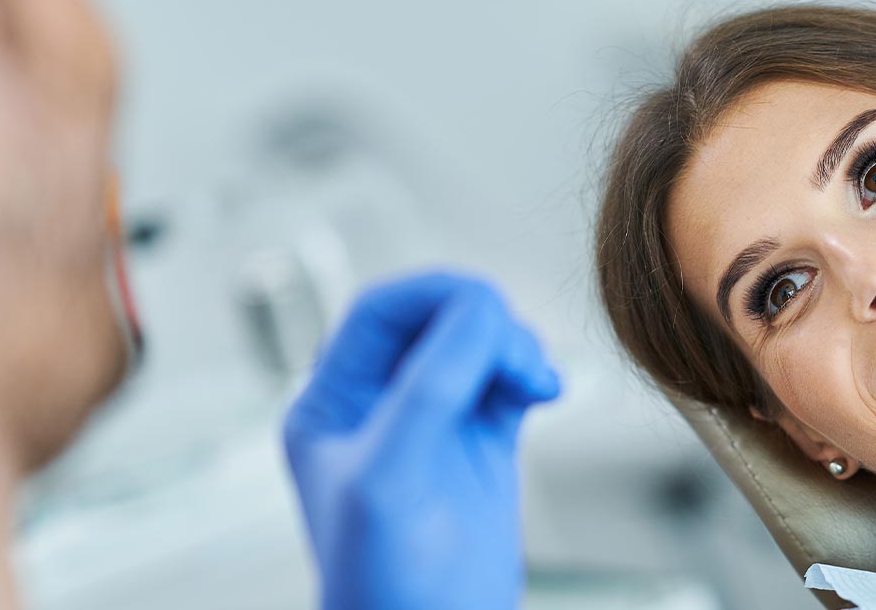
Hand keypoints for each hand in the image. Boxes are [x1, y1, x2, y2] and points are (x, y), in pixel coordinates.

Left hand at [282, 272, 560, 609]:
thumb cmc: (382, 581)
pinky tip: (544, 391)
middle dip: (483, 322)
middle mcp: (378, 403)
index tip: (486, 306)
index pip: (379, 311)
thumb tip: (479, 310)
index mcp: (332, 403)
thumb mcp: (388, 476)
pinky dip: (531, 371)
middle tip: (518, 357)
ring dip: (514, 345)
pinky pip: (507, 378)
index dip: (434, 294)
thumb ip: (427, 388)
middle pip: (435, 318)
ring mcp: (432, 421)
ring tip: (534, 383)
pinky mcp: (480, 442)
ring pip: (476, 342)